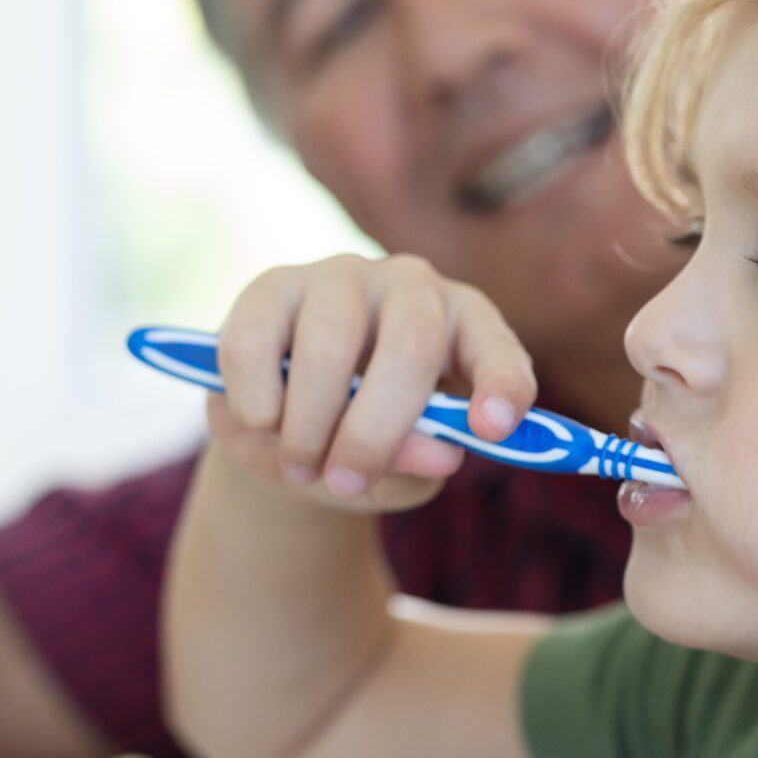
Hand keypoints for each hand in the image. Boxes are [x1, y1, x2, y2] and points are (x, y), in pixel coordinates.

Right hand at [206, 253, 536, 513]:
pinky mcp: (274, 285)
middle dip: (375, 430)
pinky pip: (258, 342)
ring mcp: (341, 277)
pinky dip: (257, 400)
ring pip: (329, 345)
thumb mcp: (397, 471)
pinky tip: (263, 422)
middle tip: (346, 481)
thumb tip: (438, 453)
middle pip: (409, 345)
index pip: (497, 347)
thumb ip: (416, 463)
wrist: (286, 433)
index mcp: (464, 328)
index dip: (501, 384)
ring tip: (299, 466)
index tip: (490, 431)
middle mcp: (411, 287)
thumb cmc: (361, 445)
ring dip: (309, 425)